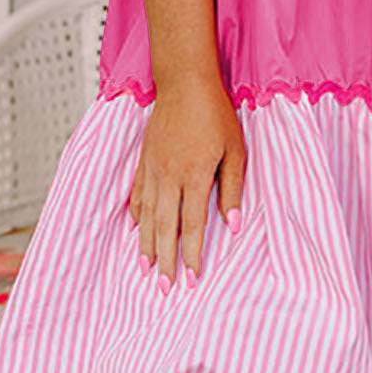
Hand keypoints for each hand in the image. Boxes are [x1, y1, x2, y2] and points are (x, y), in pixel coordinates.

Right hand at [128, 76, 246, 287]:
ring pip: (147, 216)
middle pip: (164, 228)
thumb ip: (232, 188)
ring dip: (147, 245)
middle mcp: (168, 177)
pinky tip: (138, 231)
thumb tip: (232, 226)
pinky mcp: (144, 160)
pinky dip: (137, 216)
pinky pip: (137, 195)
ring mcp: (152, 169)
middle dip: (165, 262)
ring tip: (147, 270)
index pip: (192, 225)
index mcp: (194, 175)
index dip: (192, 255)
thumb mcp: (235, 150)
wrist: (185, 83)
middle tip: (165, 289)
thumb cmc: (215, 114)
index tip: (192, 280)